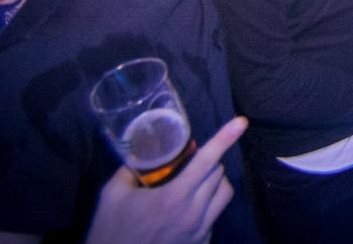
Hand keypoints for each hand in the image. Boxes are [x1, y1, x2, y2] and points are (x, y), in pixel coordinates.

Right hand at [85, 116, 246, 243]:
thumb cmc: (111, 231)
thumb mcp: (113, 194)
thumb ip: (130, 169)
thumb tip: (143, 151)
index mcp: (173, 197)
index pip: (206, 160)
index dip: (225, 138)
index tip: (242, 121)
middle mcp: (193, 214)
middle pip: (218, 174)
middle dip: (208, 161)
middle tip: (188, 163)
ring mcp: (200, 232)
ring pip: (225, 194)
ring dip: (215, 181)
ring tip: (196, 181)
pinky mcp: (202, 243)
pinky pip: (216, 216)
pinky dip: (209, 205)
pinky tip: (187, 209)